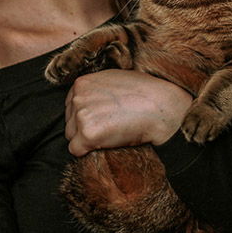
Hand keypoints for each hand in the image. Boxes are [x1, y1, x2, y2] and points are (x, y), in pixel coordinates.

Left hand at [64, 69, 192, 155]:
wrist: (161, 107)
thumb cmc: (145, 93)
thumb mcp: (115, 80)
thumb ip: (96, 89)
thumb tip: (90, 100)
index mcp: (82, 83)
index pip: (70, 106)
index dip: (87, 115)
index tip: (103, 117)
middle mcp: (78, 97)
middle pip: (70, 122)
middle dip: (86, 128)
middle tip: (111, 125)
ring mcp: (81, 115)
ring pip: (72, 137)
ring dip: (87, 140)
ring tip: (112, 132)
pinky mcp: (87, 134)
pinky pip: (76, 151)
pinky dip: (89, 152)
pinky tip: (108, 143)